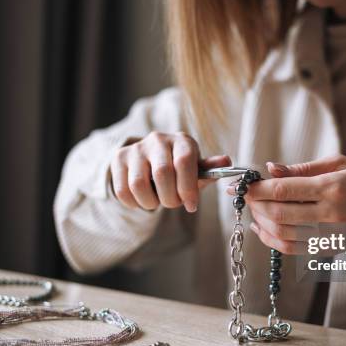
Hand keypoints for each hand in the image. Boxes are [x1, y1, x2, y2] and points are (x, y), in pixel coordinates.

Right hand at [110, 131, 230, 211]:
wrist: (148, 160)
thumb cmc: (179, 168)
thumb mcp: (196, 169)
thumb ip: (209, 169)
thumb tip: (227, 162)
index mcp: (182, 140)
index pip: (184, 162)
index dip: (188, 188)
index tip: (191, 206)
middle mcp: (158, 139)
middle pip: (162, 174)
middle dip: (170, 198)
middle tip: (174, 204)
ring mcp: (136, 148)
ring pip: (139, 184)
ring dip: (151, 202)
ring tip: (157, 201)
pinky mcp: (119, 159)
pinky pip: (123, 190)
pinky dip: (135, 203)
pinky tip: (143, 199)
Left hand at [226, 155, 345, 253]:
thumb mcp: (339, 164)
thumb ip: (302, 169)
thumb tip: (270, 169)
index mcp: (332, 188)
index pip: (283, 189)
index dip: (256, 188)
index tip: (239, 184)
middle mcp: (331, 215)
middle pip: (278, 214)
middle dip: (254, 204)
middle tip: (243, 195)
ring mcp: (331, 236)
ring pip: (282, 234)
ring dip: (260, 222)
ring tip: (252, 209)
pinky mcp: (329, 250)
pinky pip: (292, 249)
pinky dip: (271, 240)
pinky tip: (261, 228)